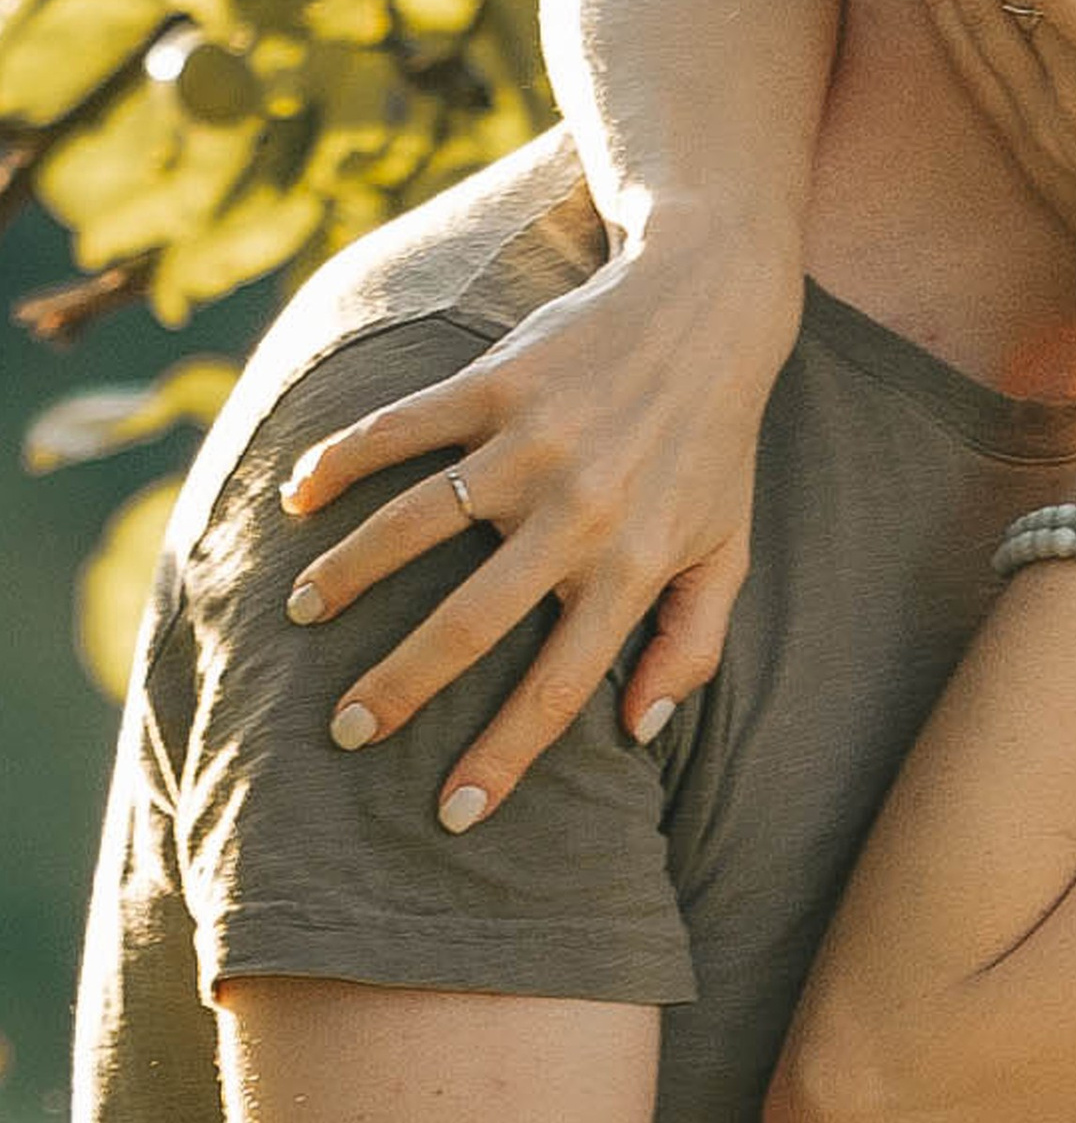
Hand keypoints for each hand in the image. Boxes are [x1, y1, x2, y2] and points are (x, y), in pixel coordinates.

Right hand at [277, 223, 799, 825]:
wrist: (707, 307)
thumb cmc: (715, 445)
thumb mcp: (727, 550)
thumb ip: (693, 644)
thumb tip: (641, 731)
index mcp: (633, 566)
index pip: (561, 686)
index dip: (506, 757)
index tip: (454, 815)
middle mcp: (577, 513)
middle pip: (468, 622)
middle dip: (399, 687)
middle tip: (346, 731)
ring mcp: (530, 445)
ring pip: (412, 525)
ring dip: (346, 573)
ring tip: (301, 613)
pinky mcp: (495, 382)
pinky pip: (400, 430)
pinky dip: (342, 462)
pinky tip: (301, 498)